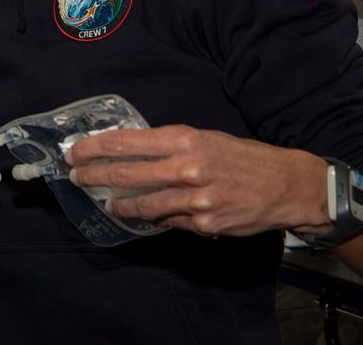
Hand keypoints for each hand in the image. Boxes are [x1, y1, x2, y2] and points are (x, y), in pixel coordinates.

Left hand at [65, 125, 328, 237]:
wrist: (287, 185)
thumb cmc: (245, 157)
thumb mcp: (208, 138)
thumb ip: (172, 147)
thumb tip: (135, 153)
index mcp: (186, 140)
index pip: (128, 142)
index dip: (96, 147)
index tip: (76, 151)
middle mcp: (187, 168)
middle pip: (127, 173)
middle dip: (95, 176)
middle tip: (76, 177)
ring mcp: (195, 200)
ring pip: (144, 205)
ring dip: (121, 205)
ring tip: (109, 204)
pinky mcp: (204, 224)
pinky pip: (169, 222)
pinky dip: (157, 219)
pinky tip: (148, 216)